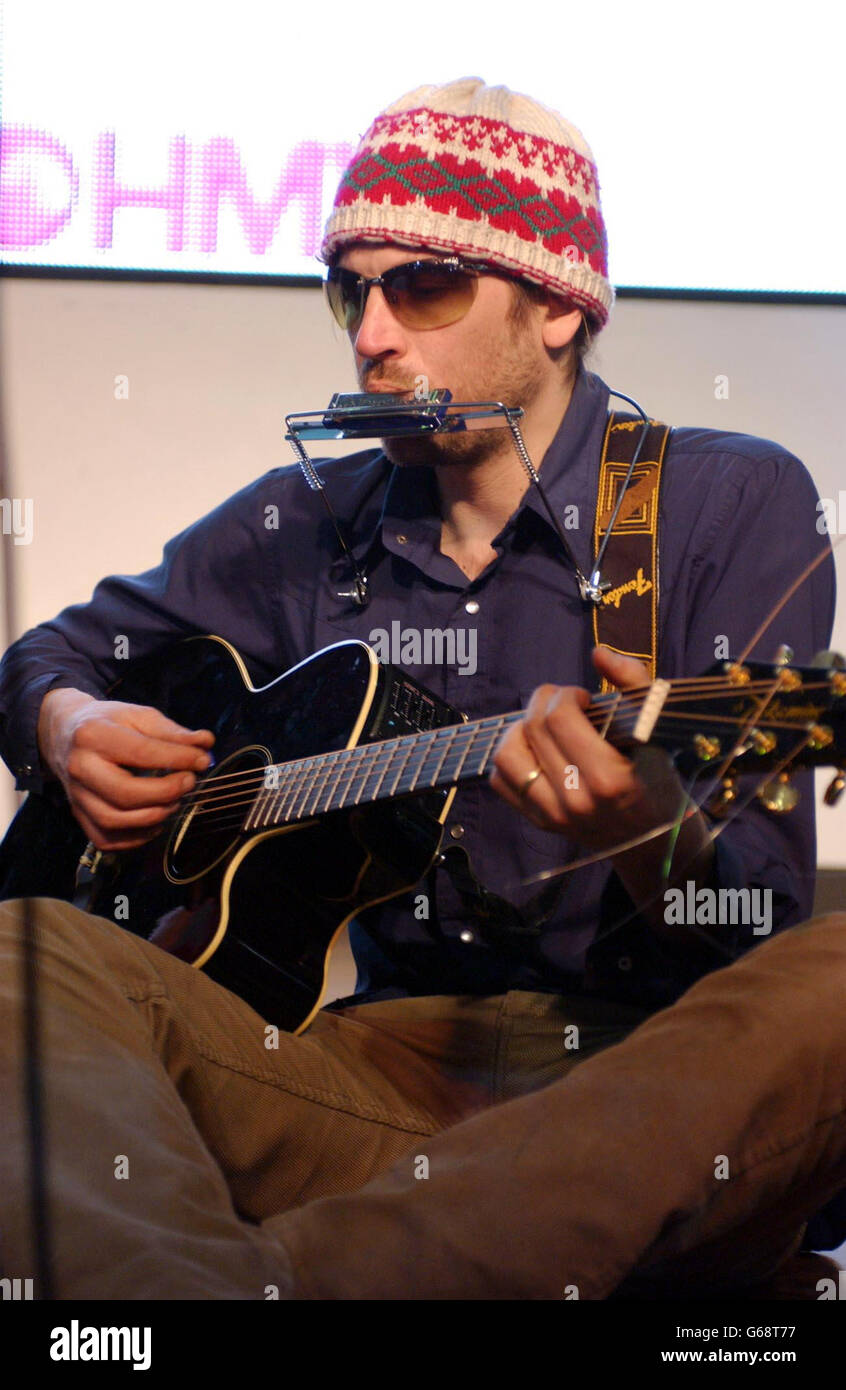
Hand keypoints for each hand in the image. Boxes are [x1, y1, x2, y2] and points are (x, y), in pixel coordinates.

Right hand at [37, 687, 214, 850]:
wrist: (65, 733)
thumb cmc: (109, 723)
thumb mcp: (139, 716)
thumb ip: (173, 732)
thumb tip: (206, 744)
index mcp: (93, 735)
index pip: (142, 753)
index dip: (178, 759)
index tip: (203, 760)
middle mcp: (79, 768)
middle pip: (125, 794)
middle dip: (166, 792)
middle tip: (189, 782)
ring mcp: (76, 795)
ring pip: (114, 821)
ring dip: (154, 816)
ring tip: (174, 801)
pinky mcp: (78, 815)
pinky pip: (106, 839)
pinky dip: (136, 838)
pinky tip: (154, 821)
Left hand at [490, 647, 712, 921]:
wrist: (655, 842)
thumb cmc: (658, 779)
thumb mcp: (657, 731)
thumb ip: (634, 684)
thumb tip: (599, 653)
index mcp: (609, 778)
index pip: (560, 718)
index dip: (566, 695)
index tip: (584, 699)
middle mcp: (576, 800)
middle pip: (533, 728)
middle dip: (545, 701)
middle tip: (566, 703)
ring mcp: (554, 815)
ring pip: (507, 754)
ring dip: (521, 728)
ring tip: (545, 726)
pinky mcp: (540, 822)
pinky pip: (501, 780)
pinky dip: (512, 756)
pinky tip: (537, 750)